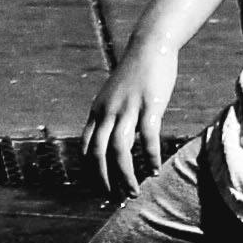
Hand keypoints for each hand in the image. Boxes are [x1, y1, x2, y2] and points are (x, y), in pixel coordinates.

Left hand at [85, 47, 179, 193]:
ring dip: (126, 175)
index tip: (100, 188)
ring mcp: (128, 109)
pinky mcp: (150, 105)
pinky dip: (151, 157)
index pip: (86, 148)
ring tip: (134, 191)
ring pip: (120, 150)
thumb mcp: (114, 95)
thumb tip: (111, 138)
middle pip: (99, 154)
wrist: (149, 46)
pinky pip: (148, 137)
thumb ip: (110, 116)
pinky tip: (156, 170)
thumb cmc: (134, 73)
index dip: (90, 171)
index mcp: (97, 112)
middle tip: (115, 196)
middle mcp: (108, 112)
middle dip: (104, 179)